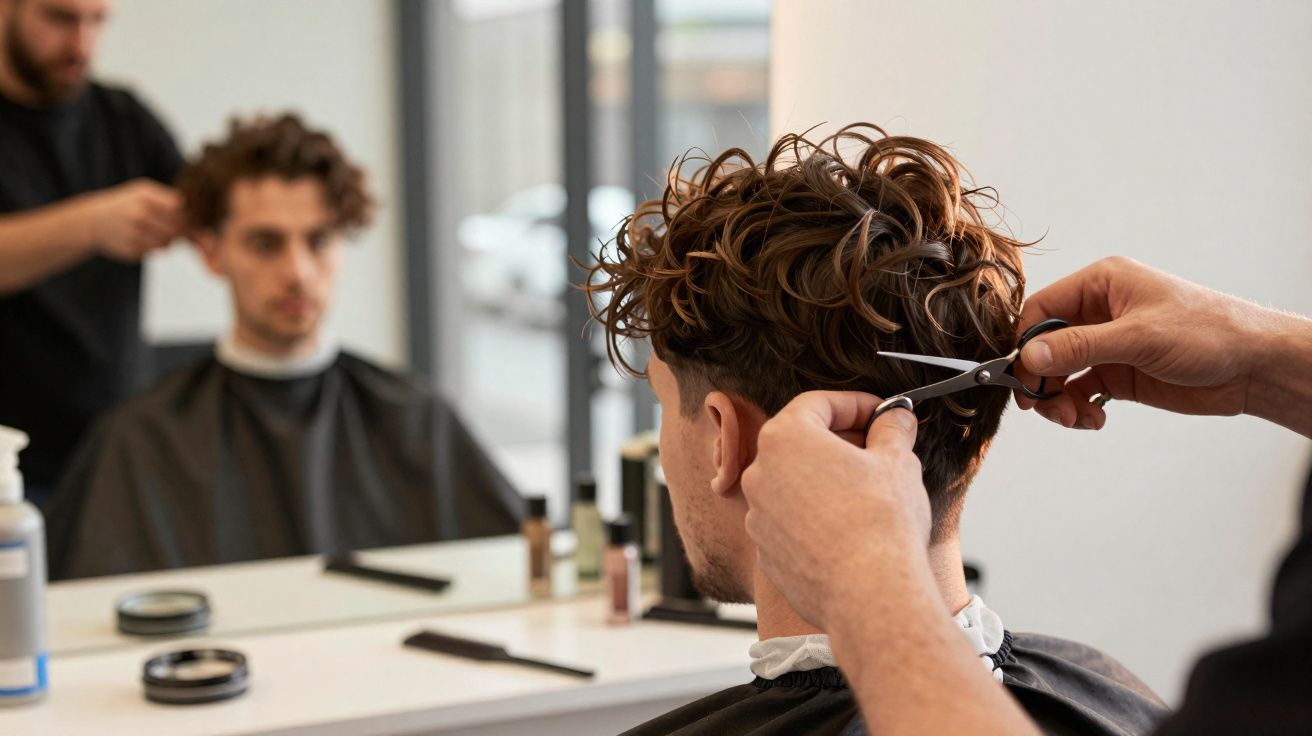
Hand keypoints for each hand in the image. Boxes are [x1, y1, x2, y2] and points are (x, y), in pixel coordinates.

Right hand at [74, 179, 182, 261]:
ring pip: (167, 244)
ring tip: (153, 231)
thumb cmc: (126, 204)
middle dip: (179, 231)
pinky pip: (152, 253)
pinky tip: (140, 239)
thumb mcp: (143, 192)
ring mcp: (133, 234)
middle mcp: (139, 215)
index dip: (186, 216)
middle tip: (173, 227)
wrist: (92, 220)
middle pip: (177, 229)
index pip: (180, 210)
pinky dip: (151, 248)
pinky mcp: (130, 251)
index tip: (186, 218)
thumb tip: (200, 215)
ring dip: (166, 241)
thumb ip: (169, 199)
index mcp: (145, 196)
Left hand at [741, 392, 929, 631]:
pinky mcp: (767, 552)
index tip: (881, 413)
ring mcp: (758, 516)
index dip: (855, 404)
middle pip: (801, 443)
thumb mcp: (898, 461)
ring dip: (827, 482)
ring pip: (795, 485)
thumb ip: (892, 430)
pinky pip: (792, 522)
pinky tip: (851, 530)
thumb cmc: (880, 524)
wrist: (869, 595)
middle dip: (841, 442)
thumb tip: (895, 419)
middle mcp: (760, 474)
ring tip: (869, 494)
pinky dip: (816, 518)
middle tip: (879, 450)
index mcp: (785, 439)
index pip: (817, 404)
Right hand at [1014, 256, 1285, 429]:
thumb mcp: (1139, 336)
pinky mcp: (1117, 374)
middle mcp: (1099, 311)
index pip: (1042, 310)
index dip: (1027, 344)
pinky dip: (1078, 409)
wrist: (1253, 366)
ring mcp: (1107, 344)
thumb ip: (1080, 347)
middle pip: (1045, 346)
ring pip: (1058, 373)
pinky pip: (1079, 392)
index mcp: (1102, 284)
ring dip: (1058, 400)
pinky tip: (1093, 419)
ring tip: (1075, 418)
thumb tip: (1029, 357)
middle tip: (1043, 407)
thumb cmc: (1209, 332)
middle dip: (1042, 379)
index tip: (1023, 376)